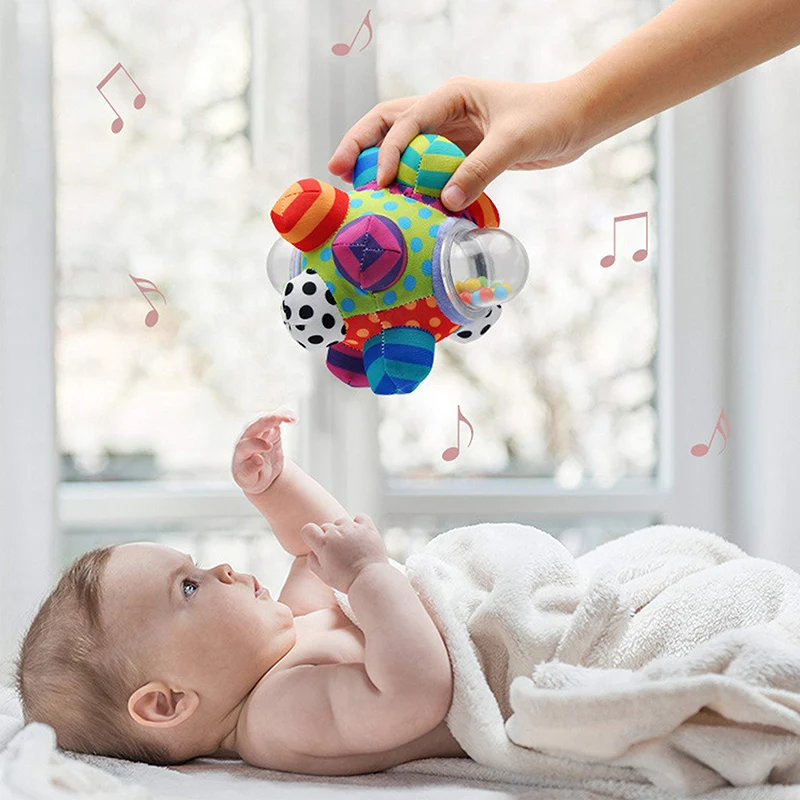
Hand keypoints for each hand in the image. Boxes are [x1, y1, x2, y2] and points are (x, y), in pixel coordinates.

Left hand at [231, 408, 296, 494]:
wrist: (258, 472)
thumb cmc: (251, 477)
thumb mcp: (248, 480)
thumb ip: (250, 470)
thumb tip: (258, 460)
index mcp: (240, 453)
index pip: (245, 445)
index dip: (256, 445)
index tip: (268, 447)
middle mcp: (247, 439)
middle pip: (254, 427)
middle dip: (266, 422)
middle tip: (278, 420)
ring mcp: (259, 432)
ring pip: (266, 420)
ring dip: (277, 416)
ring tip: (291, 418)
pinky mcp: (270, 429)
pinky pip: (276, 419)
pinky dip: (284, 416)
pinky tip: (293, 418)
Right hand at [299, 514, 388, 593]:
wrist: (370, 580)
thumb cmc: (347, 580)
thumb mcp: (323, 576)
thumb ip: (313, 561)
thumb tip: (313, 551)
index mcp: (324, 543)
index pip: (308, 529)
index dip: (312, 537)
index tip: (318, 544)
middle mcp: (337, 531)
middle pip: (326, 526)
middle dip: (329, 537)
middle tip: (339, 552)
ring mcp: (353, 527)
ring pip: (342, 522)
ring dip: (343, 530)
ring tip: (351, 546)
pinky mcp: (367, 527)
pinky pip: (360, 518)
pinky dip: (359, 524)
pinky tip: (360, 535)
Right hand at [327, 75, 589, 211]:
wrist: (576, 121)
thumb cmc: (549, 119)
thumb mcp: (515, 142)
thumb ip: (480, 169)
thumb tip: (445, 202)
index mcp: (453, 96)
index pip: (407, 121)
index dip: (390, 151)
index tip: (380, 182)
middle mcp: (445, 110)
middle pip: (389, 122)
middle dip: (361, 143)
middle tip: (337, 171)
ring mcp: (450, 132)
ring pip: (402, 144)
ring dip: (378, 162)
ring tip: (356, 186)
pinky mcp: (460, 153)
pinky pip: (425, 168)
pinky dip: (408, 182)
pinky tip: (397, 201)